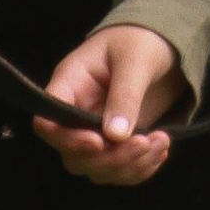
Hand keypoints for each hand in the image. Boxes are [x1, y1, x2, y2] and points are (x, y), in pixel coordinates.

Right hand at [34, 23, 184, 185]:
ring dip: (130, 165)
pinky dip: (140, 168)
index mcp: (69, 86)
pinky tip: (160, 149)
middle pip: (73, 155)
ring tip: (161, 141)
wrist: (162, 43)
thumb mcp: (135, 59)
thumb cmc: (140, 39)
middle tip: (145, 142)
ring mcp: (96, 131)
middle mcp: (76, 113)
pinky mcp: (117, 142)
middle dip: (111, 158)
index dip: (68, 140)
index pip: (47, 124)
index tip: (100, 142)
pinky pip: (119, 169)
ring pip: (97, 168)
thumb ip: (125, 95)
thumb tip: (116, 136)